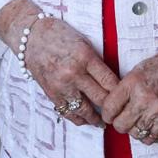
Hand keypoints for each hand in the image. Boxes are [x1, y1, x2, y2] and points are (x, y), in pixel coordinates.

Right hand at [0, 0, 118, 127]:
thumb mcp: (83, 43)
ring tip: (103, 122)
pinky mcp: (51, 93)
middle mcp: (74, 73)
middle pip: (101, 98)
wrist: (31, 37)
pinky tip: (85, 120)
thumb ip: (96, 62)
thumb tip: (112, 82)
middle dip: (112, 107)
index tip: (126, 97)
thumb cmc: (59, 35)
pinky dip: (79, 119)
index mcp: (86, 57)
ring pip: (85, 110)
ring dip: (96, 119)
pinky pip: (68, 112)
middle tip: (119, 112)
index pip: (110, 82)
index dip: (121, 92)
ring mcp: (62, 86)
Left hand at [101, 50, 157, 144]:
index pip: (109, 107)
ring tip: (138, 119)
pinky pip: (150, 138)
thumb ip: (125, 87)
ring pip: (134, 133)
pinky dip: (146, 134)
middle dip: (118, 122)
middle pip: (120, 125)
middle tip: (123, 116)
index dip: (107, 112)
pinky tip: (148, 125)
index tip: (110, 112)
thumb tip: (113, 103)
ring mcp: (156, 113)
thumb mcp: (139, 69)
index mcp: (133, 83)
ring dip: (133, 128)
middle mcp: (143, 100)